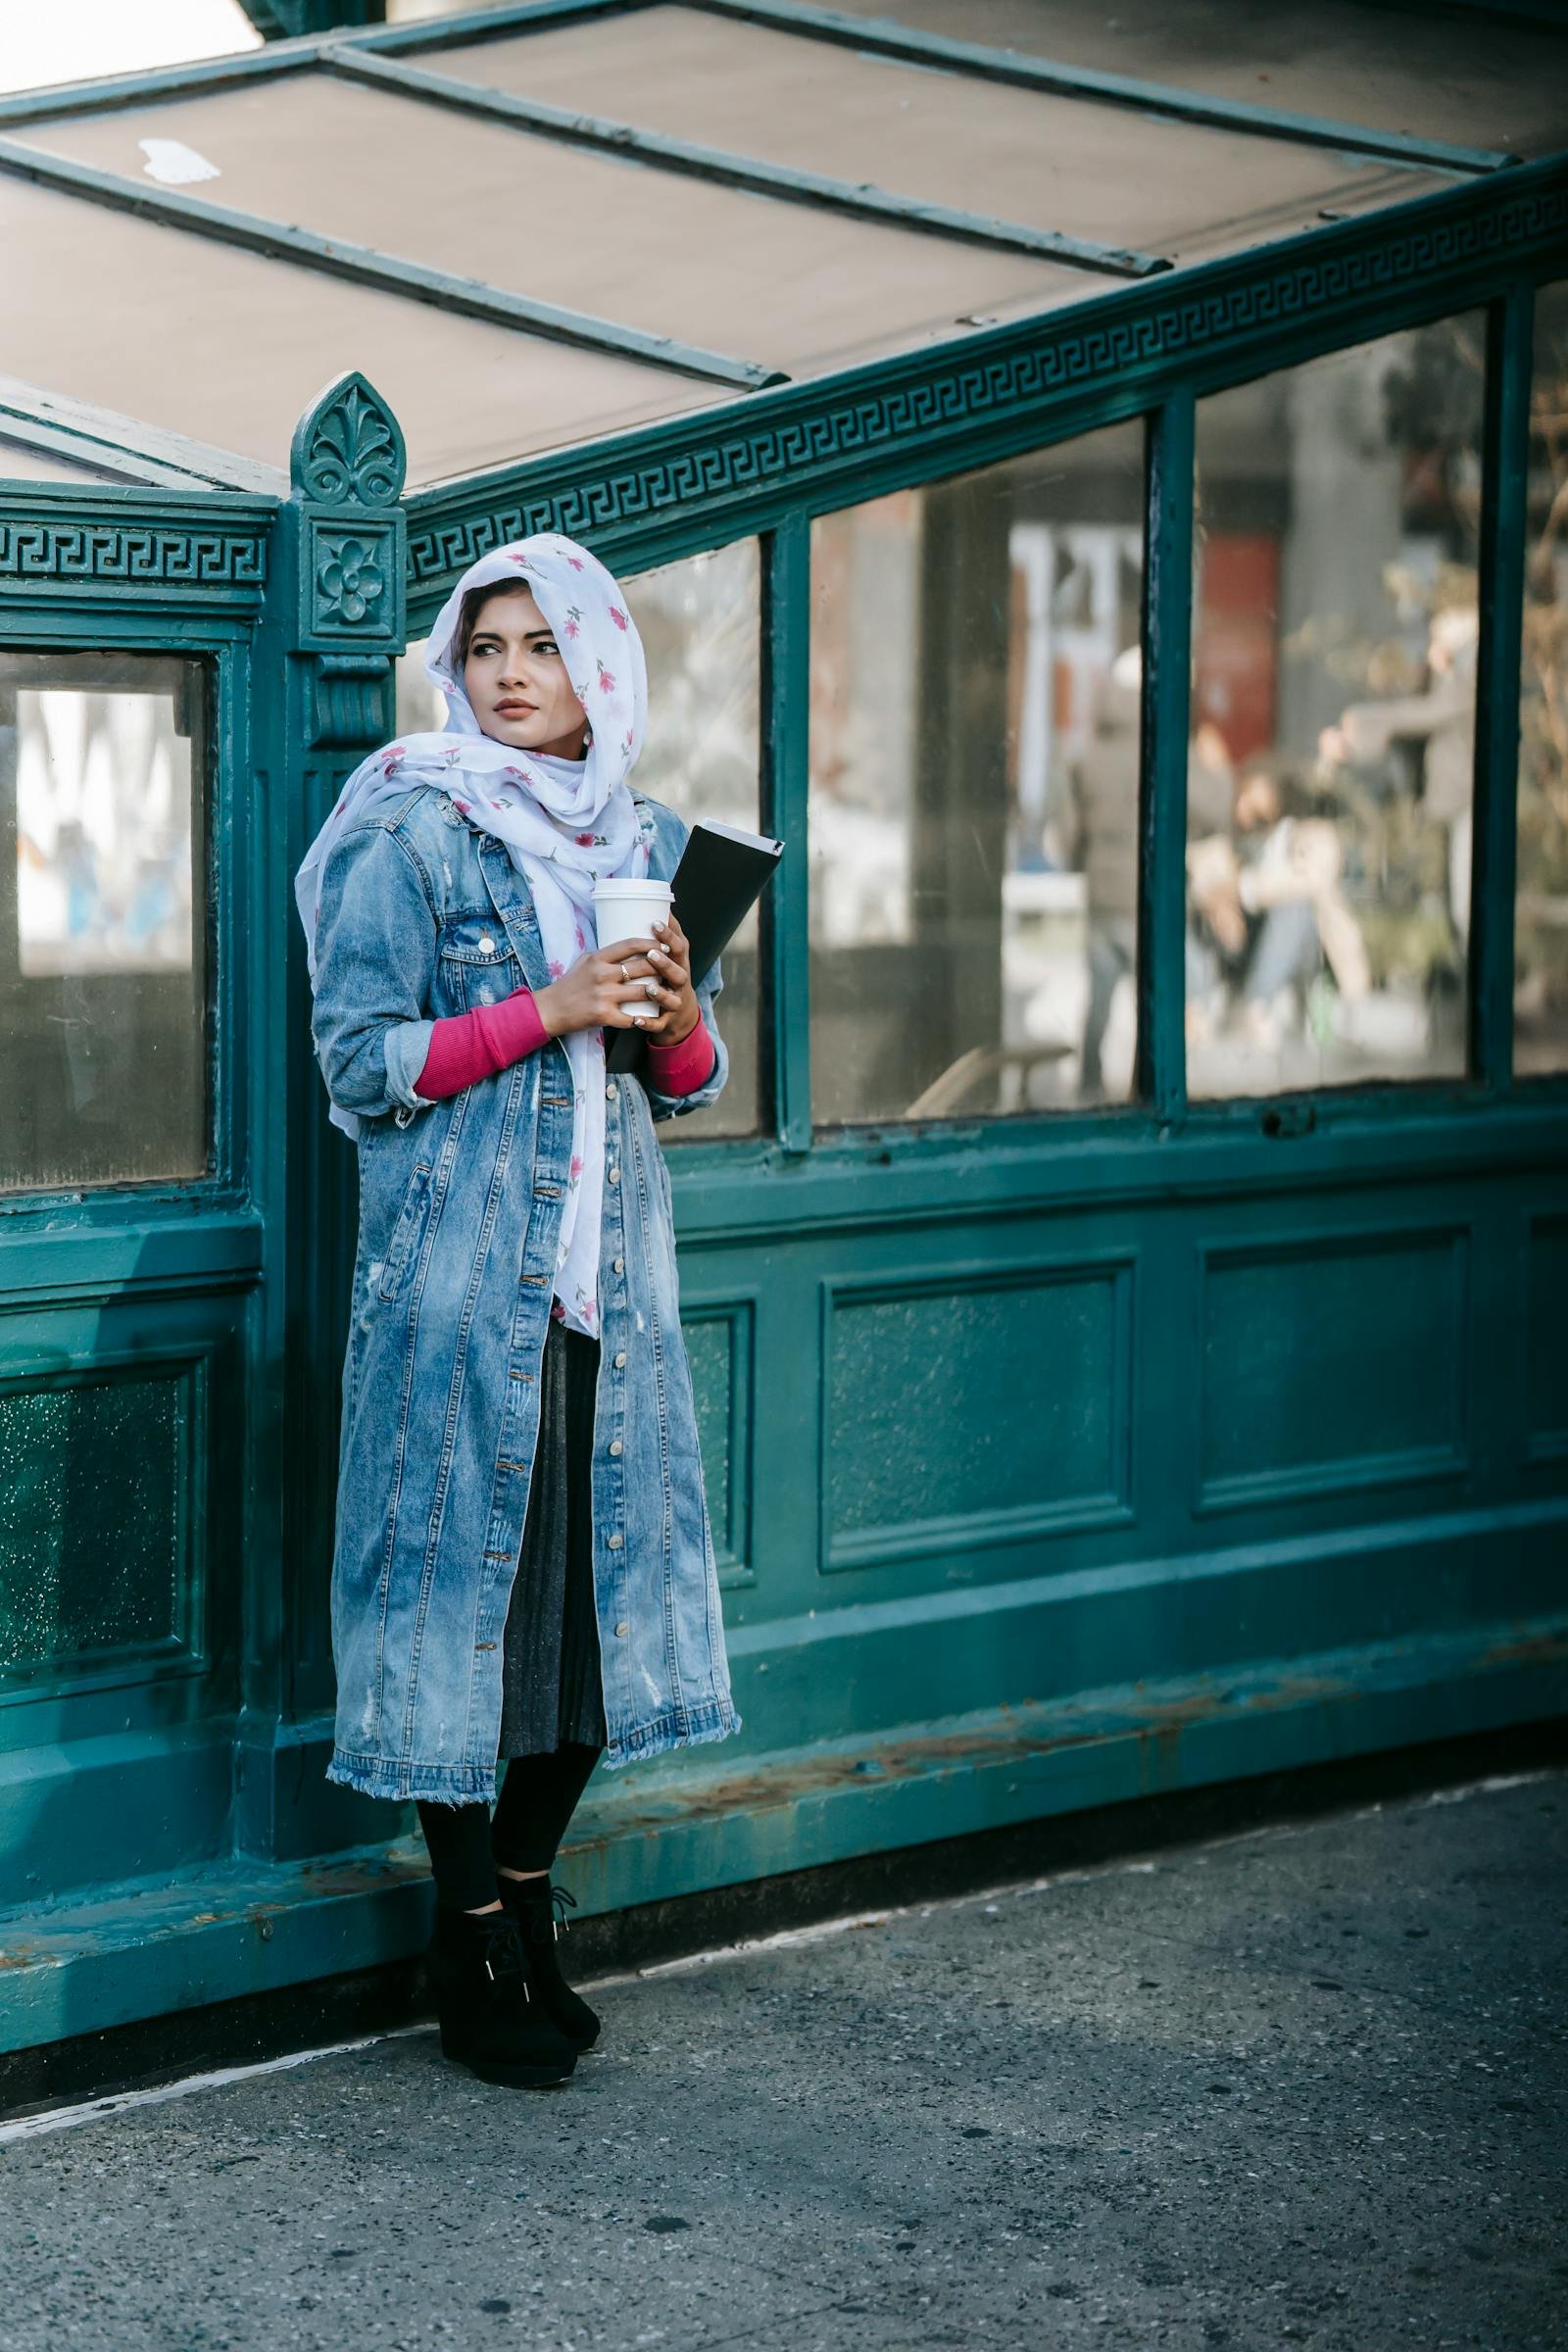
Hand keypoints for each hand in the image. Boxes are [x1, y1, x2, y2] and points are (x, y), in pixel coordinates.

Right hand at [534, 934, 685, 1039]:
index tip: (663, 944)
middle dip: (662, 967)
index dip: (650, 943)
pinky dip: (643, 1019)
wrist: (550, 1010)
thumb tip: (626, 947)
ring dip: (659, 993)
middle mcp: (602, 975)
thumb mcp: (584, 962)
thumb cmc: (569, 985)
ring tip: (669, 992)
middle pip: (642, 967)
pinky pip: (631, 1018)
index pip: (630, 945)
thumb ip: (604, 955)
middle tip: (673, 969)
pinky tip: (651, 1018)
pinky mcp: (603, 1015)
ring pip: (643, 991)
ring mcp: (604, 996)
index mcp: (598, 959)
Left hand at [644, 913, 700, 1044]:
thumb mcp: (667, 958)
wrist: (678, 1015)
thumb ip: (659, 938)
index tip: (656, 922)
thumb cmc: (666, 978)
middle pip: (678, 972)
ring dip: (661, 993)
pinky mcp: (666, 1021)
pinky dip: (648, 1023)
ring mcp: (675, 1003)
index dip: (670, 934)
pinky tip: (637, 1020)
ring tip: (650, 988)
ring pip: (672, 999)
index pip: (679, 946)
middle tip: (651, 954)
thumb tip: (650, 904)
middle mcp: (680, 983)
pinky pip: (659, 1024)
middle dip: (665, 963)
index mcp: (679, 964)